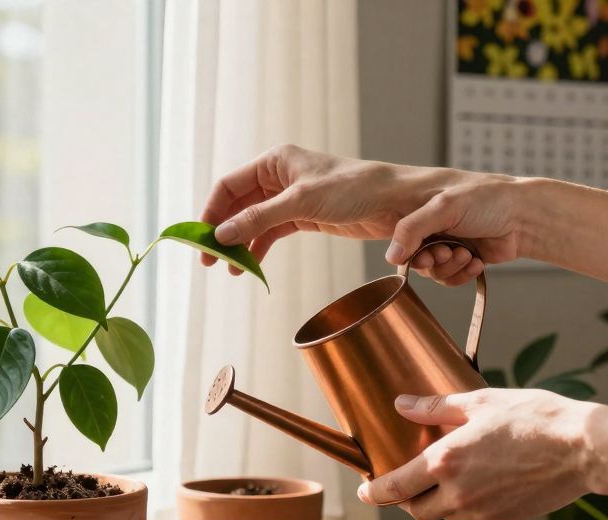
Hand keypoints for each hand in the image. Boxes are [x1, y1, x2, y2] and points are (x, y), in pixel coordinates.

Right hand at [200, 145, 537, 284]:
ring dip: (240, 245)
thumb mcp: (304, 202)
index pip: (229, 185)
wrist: (408, 204)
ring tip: (229, 270)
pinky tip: (251, 267)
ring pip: (254, 221)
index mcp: (278, 160)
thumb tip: (222, 236)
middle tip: (209, 262)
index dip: (211, 211)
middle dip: (223, 232)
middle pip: (238, 204)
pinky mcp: (309, 216)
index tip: (200, 240)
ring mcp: (294, 197)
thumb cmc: (361, 189)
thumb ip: (260, 219)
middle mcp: (283, 176)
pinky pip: (273, 232)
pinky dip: (260, 249)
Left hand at [356, 389, 600, 519]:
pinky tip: (482, 482)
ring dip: (438, 504)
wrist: (585, 448)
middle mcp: (459, 492)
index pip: (395, 488)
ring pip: (446, 517)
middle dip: (406, 501)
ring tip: (448, 479)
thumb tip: (402, 405)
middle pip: (416, 511)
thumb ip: (436, 407)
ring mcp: (483, 510)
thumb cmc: (534, 417)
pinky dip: (469, 505)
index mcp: (445, 462)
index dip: (374, 492)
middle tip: (407, 483)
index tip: (365, 491)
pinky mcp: (506, 518)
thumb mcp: (480, 401)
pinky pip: (475, 517)